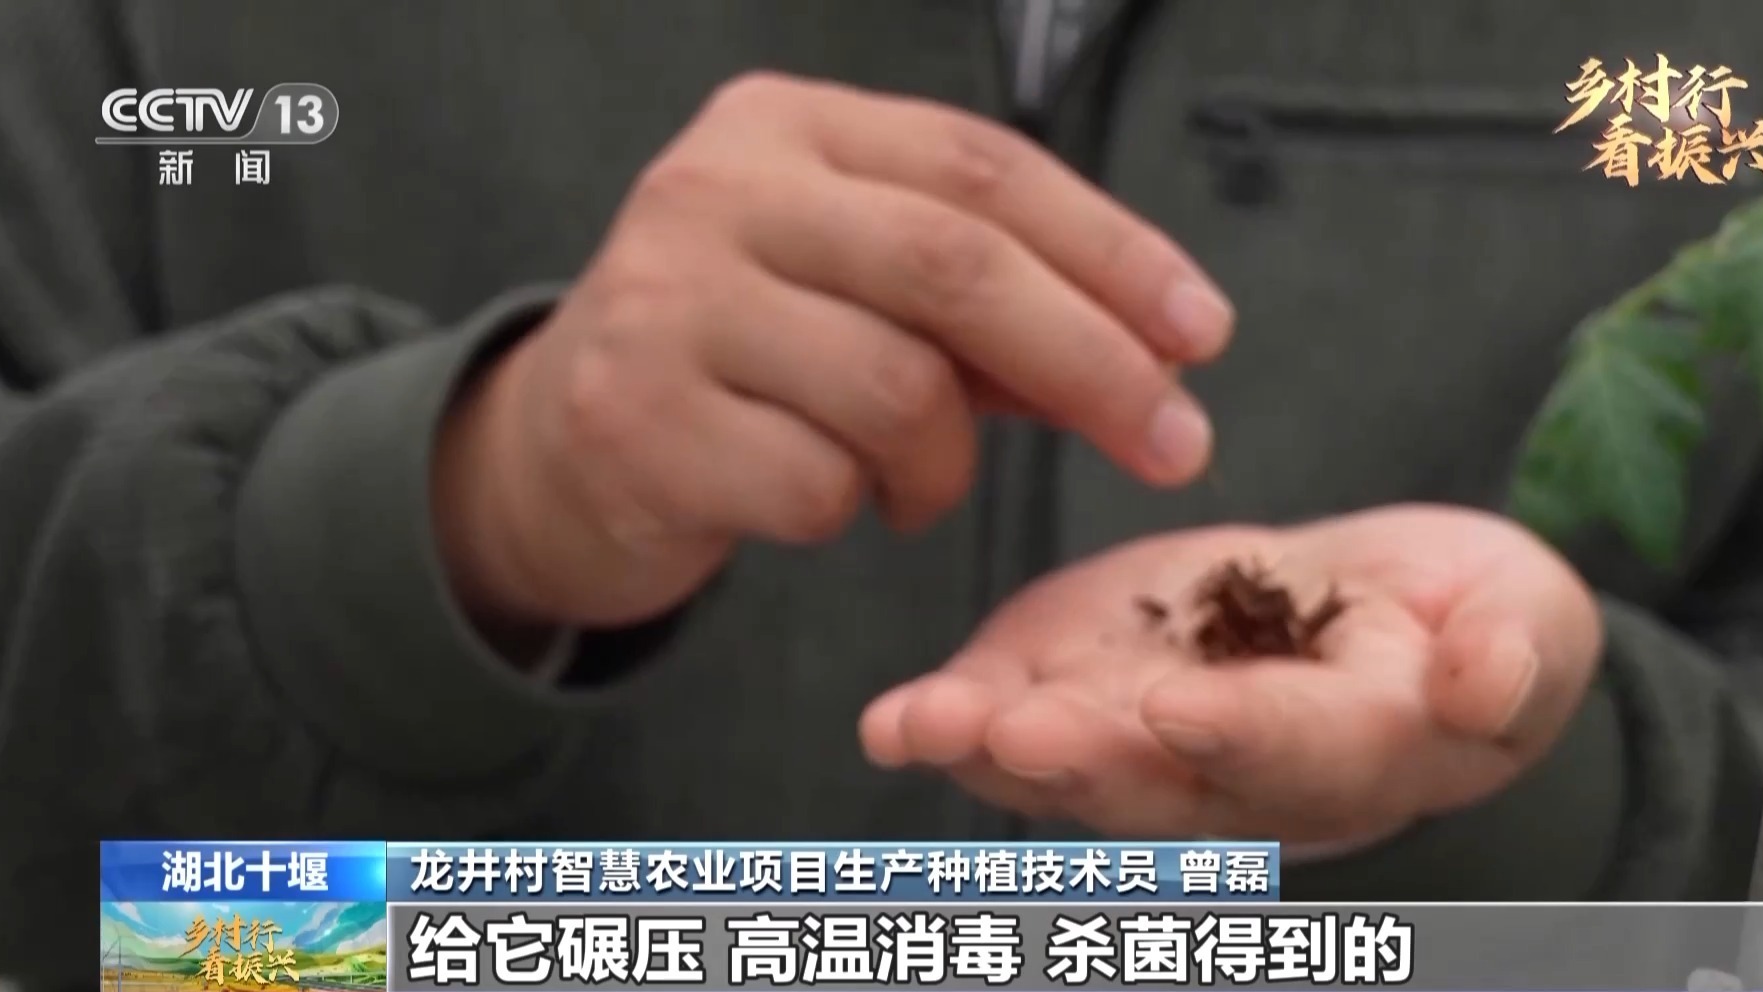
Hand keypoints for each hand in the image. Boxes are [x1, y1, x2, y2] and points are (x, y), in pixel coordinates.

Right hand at [434, 73, 1234, 631]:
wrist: (560, 446)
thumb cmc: (748, 358)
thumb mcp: (858, 292)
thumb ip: (985, 305)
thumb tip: (1159, 351)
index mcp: (785, 128)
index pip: (982, 169)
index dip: (1111, 252)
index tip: (1202, 333)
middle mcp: (715, 190)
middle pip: (954, 266)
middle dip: (1092, 362)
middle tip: (1175, 442)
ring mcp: (664, 302)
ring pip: (895, 390)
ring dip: (947, 466)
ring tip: (920, 484)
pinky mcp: (633, 419)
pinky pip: (817, 485)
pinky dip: (857, 510)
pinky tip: (831, 499)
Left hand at [859, 504, 1603, 845]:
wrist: (1377, 615)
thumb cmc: (1463, 618)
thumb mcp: (1522, 618)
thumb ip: (1512, 654)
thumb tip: (1489, 679)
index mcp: (1363, 752)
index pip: (1305, 756)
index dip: (1247, 738)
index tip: (1183, 710)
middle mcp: (1241, 777)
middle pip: (1162, 789)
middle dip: (1086, 765)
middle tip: (1018, 735)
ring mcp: (1151, 748)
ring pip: (1069, 774)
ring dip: (992, 754)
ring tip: (923, 725)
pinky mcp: (1087, 697)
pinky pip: (1014, 727)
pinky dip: (951, 725)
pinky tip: (895, 720)